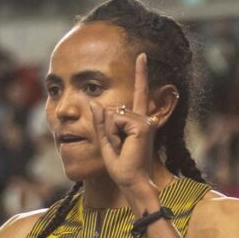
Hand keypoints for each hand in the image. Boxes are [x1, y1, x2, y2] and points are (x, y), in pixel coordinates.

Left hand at [90, 53, 158, 192]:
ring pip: (112, 115)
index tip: (142, 55)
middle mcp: (144, 118)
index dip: (141, 74)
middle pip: (112, 110)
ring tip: (120, 148)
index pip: (139, 94)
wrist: (131, 182)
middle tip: (118, 148)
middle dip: (107, 129)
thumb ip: (101, 122)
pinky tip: (123, 145)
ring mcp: (144, 121)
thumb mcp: (106, 142)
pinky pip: (114, 121)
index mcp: (138, 122)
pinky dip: (113, 134)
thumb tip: (94, 103)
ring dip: (109, 133)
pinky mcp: (141, 125)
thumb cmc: (121, 167)